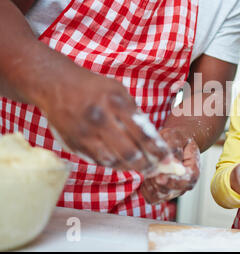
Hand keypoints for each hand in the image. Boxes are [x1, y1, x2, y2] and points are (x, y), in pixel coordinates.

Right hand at [43, 69, 169, 172]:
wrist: (57, 85)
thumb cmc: (94, 88)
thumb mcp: (119, 91)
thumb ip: (134, 113)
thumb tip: (152, 139)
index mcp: (116, 103)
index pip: (143, 134)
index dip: (158, 150)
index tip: (168, 159)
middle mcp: (100, 119)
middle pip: (130, 152)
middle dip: (147, 165)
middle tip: (156, 169)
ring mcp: (85, 133)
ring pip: (113, 161)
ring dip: (130, 168)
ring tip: (142, 168)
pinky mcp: (74, 143)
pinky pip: (98, 161)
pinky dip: (113, 164)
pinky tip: (123, 163)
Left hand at [139, 128, 199, 203]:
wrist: (175, 143)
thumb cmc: (176, 139)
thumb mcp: (175, 136)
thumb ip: (174, 147)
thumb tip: (171, 161)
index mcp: (193, 169)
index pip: (188, 180)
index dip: (174, 181)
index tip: (160, 177)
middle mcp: (185, 183)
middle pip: (172, 190)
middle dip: (157, 182)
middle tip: (149, 169)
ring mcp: (174, 189)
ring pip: (160, 196)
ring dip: (150, 185)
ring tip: (149, 170)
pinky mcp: (163, 193)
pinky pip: (152, 198)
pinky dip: (146, 189)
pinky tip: (146, 177)